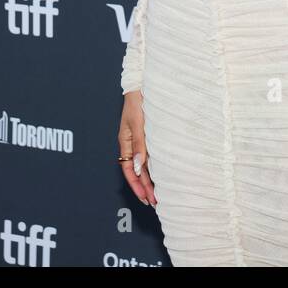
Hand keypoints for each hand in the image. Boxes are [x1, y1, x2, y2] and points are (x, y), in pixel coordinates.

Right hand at [118, 90, 156, 206]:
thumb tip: (140, 167)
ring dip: (151, 180)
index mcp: (125, 142)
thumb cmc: (138, 101)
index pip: (129, 170)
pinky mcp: (149, 136)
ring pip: (144, 166)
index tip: (146, 197)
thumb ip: (139, 144)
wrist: (142, 85)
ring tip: (159, 194)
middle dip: (145, 188)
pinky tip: (162, 175)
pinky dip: (155, 168)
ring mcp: (141, 141)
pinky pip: (151, 156)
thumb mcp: (138, 123)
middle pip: (137, 172)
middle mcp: (133, 144)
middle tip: (155, 202)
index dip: (137, 185)